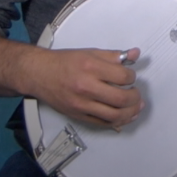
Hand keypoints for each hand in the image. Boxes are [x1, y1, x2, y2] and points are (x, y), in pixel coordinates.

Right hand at [28, 47, 143, 128]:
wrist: (39, 74)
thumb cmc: (64, 62)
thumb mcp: (90, 52)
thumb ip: (113, 56)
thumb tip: (134, 54)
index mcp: (90, 68)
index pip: (122, 77)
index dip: (132, 77)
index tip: (130, 77)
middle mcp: (86, 87)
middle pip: (120, 99)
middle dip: (135, 97)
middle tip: (136, 94)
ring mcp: (82, 104)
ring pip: (114, 116)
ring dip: (130, 113)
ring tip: (135, 107)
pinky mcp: (78, 115)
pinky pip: (102, 124)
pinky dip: (116, 123)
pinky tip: (124, 118)